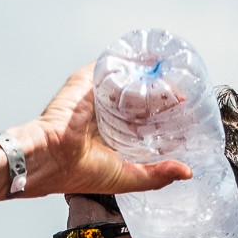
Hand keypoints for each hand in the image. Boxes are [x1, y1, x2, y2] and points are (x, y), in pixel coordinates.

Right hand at [12, 63, 191, 197]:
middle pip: (140, 98)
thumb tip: (187, 171)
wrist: (51, 157)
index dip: (166, 118)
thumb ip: (156, 175)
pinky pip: (112, 63)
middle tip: (184, 95)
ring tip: (174, 75)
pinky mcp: (86, 79)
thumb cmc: (80, 171)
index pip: (144, 122)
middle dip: (162, 95)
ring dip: (150, 76)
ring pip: (129, 79)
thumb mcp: (128, 177)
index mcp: (112, 137)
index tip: (187, 115)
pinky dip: (131, 60)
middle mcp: (105, 115)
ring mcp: (95, 95)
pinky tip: (153, 61)